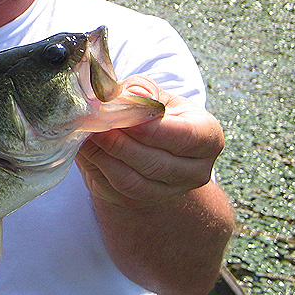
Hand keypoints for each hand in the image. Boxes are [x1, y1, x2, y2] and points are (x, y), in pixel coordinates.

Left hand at [76, 75, 224, 208]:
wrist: (149, 143)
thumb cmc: (155, 113)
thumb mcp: (156, 95)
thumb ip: (143, 92)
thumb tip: (127, 94)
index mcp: (208, 137)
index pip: (183, 136)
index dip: (149, 128)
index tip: (119, 115)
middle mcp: (196, 170)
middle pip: (155, 163)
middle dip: (119, 143)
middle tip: (93, 123)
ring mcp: (171, 191)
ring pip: (133, 181)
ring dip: (104, 157)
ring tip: (86, 134)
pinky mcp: (142, 202)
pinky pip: (117, 189)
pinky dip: (98, 167)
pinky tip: (86, 148)